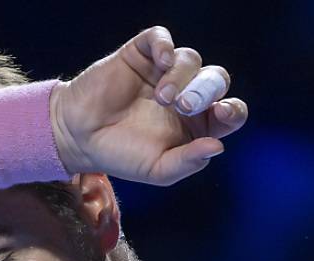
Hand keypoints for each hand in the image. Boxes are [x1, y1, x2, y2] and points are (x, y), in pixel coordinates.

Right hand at [50, 26, 248, 185]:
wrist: (80, 138)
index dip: (233, 110)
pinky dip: (165, 45)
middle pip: (216, 79)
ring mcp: (163, 72)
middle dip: (207, 90)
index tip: (221, 113)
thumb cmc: (122, 156)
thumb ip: (188, 162)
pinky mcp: (141, 54)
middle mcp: (186, 94)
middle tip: (185, 105)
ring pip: (191, 58)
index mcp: (198, 124)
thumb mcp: (158, 170)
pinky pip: (161, 38)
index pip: (231, 111)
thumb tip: (218, 147)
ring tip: (161, 97)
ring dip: (182, 76)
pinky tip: (161, 60)